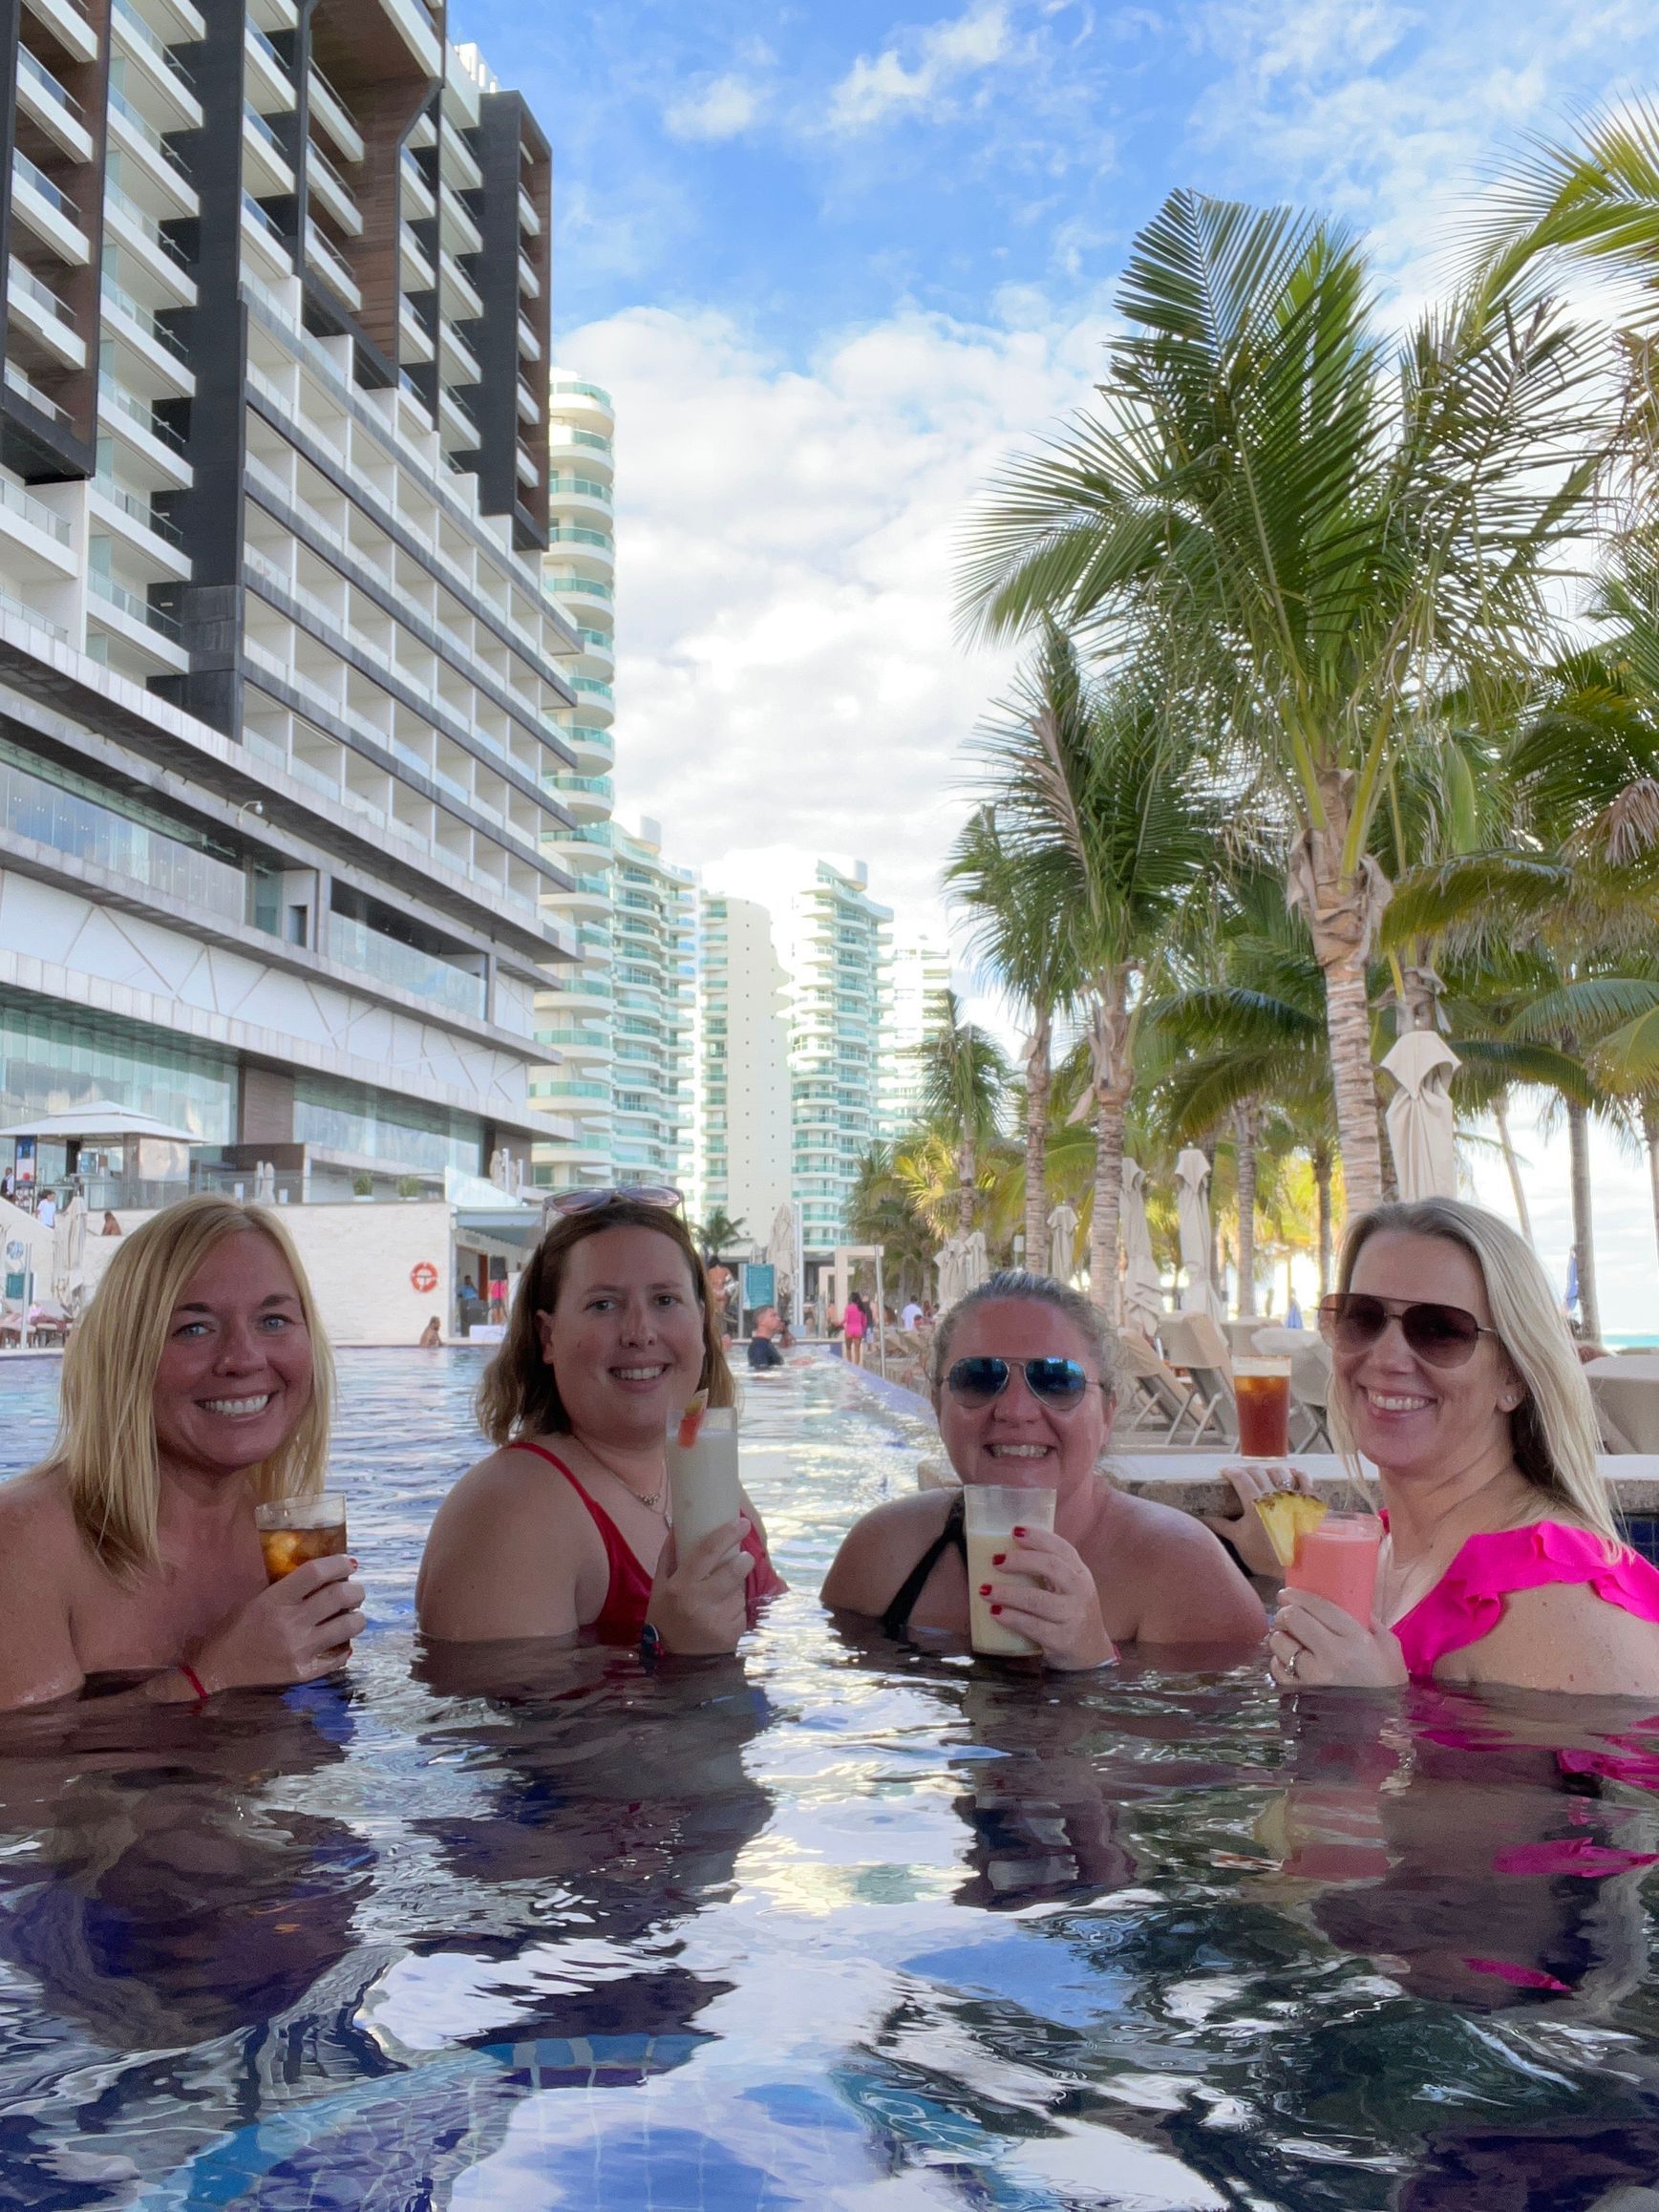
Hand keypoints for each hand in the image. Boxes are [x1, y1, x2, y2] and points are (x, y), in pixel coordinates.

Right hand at [194, 1555, 365, 1690]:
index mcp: (276, 1599)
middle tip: (355, 1592)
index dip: (339, 1563)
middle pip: (340, 1597)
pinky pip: (339, 1657)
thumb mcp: (259, 1598)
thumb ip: (291, 1587)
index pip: (316, 1572)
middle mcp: (290, 1623)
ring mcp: (299, 1650)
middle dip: (356, 1591)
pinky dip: (346, 1647)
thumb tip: (329, 1575)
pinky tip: (340, 1642)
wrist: (219, 1668)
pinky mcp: (304, 1672)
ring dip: (357, 1618)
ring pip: (348, 1627)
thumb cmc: (238, 1628)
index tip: (349, 1564)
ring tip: (352, 1616)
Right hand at [646, 1518, 755, 1655]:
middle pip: (733, 1570)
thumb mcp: (659, 1587)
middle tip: (744, 1558)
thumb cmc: (666, 1617)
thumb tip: (679, 1525)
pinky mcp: (732, 1634)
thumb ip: (668, 1556)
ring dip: (736, 1588)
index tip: (742, 1522)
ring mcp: (717, 1619)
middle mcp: (699, 1602)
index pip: (706, 1552)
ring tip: (720, 1597)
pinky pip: (741, 1611)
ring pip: (738, 1591)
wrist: (675, 1662)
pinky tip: (722, 1615)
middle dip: (744, 1561)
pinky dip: (736, 1609)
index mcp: (680, 1586)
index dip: (726, 1533)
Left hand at [979, 1526, 1116, 1671]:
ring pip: (1038, 1600)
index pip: (1063, 1549)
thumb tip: (1006, 1552)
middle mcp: (1081, 1593)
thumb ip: (1048, 1572)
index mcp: (1081, 1575)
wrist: (1091, 1657)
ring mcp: (1074, 1617)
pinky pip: (1033, 1626)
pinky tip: (996, 1613)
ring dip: (1009, 1593)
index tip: (1015, 1531)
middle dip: (1021, 1561)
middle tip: (996, 1560)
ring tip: (986, 1590)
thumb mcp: (1068, 1590)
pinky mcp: (1063, 1640)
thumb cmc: (1071, 1616)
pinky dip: (1012, 1618)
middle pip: (1052, 1567)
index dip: (1039, 1538)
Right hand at [1201, 1461, 1310, 1579]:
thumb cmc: (1267, 1554)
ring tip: (1265, 1475)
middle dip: (1247, 1470)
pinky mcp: (1308, 1500)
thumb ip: (1222, 1526)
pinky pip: (1303, 1478)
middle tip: (1241, 1475)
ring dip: (1269, 1470)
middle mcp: (1273, 1493)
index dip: (1231, 1471)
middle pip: (1258, 1471)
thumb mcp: (1240, 1541)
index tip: (1224, 1471)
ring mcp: (1292, 1494)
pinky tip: (1292, 1475)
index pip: (1240, 1477)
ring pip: (1279, 1471)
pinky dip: (1296, 1474)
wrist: (1299, 1564)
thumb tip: (1203, 1518)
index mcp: (1254, 1501)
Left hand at [1269, 1588, 1407, 1690]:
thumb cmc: (1385, 1683)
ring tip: (1288, 1639)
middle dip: (1285, 1613)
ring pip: (1279, 1643)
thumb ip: (1370, 1621)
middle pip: (1292, 1619)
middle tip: (1287, 1615)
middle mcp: (1330, 1655)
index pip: (1317, 1606)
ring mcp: (1312, 1676)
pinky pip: (1277, 1668)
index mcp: (1354, 1639)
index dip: (1297, 1596)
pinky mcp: (1299, 1693)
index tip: (1288, 1594)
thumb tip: (1348, 1601)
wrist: (1379, 1727)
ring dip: (1280, 1637)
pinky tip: (1288, 1661)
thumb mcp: (1389, 1647)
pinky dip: (1279, 1661)